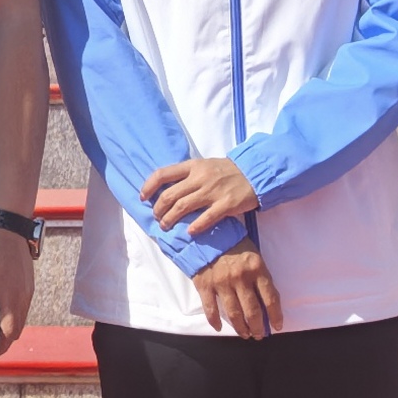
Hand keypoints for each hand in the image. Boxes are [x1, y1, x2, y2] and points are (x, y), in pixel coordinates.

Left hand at [0, 219, 34, 353]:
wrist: (10, 224)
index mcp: (11, 299)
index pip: (8, 333)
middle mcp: (23, 298)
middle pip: (16, 330)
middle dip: (3, 340)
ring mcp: (27, 290)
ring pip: (20, 318)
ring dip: (8, 327)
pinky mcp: (27, 283)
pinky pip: (21, 306)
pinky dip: (12, 314)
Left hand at [141, 155, 259, 232]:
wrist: (254, 173)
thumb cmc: (226, 171)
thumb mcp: (204, 165)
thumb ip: (187, 175)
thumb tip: (164, 189)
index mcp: (193, 166)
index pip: (163, 174)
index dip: (148, 187)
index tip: (142, 197)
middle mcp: (200, 177)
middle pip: (170, 195)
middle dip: (159, 209)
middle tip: (157, 217)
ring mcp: (213, 191)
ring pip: (183, 207)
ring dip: (171, 219)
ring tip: (166, 226)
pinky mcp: (226, 204)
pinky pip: (207, 217)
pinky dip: (195, 226)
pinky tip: (189, 232)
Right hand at [193, 242, 282, 339]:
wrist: (206, 232)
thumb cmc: (234, 243)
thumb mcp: (253, 254)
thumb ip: (259, 276)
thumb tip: (266, 301)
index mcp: (257, 269)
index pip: (271, 299)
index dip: (275, 316)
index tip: (276, 327)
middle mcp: (241, 278)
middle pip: (253, 311)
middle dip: (257, 327)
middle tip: (259, 335)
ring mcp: (222, 282)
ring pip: (234, 313)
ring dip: (241, 328)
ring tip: (245, 334)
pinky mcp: (205, 285)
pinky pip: (211, 309)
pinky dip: (215, 321)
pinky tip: (220, 327)